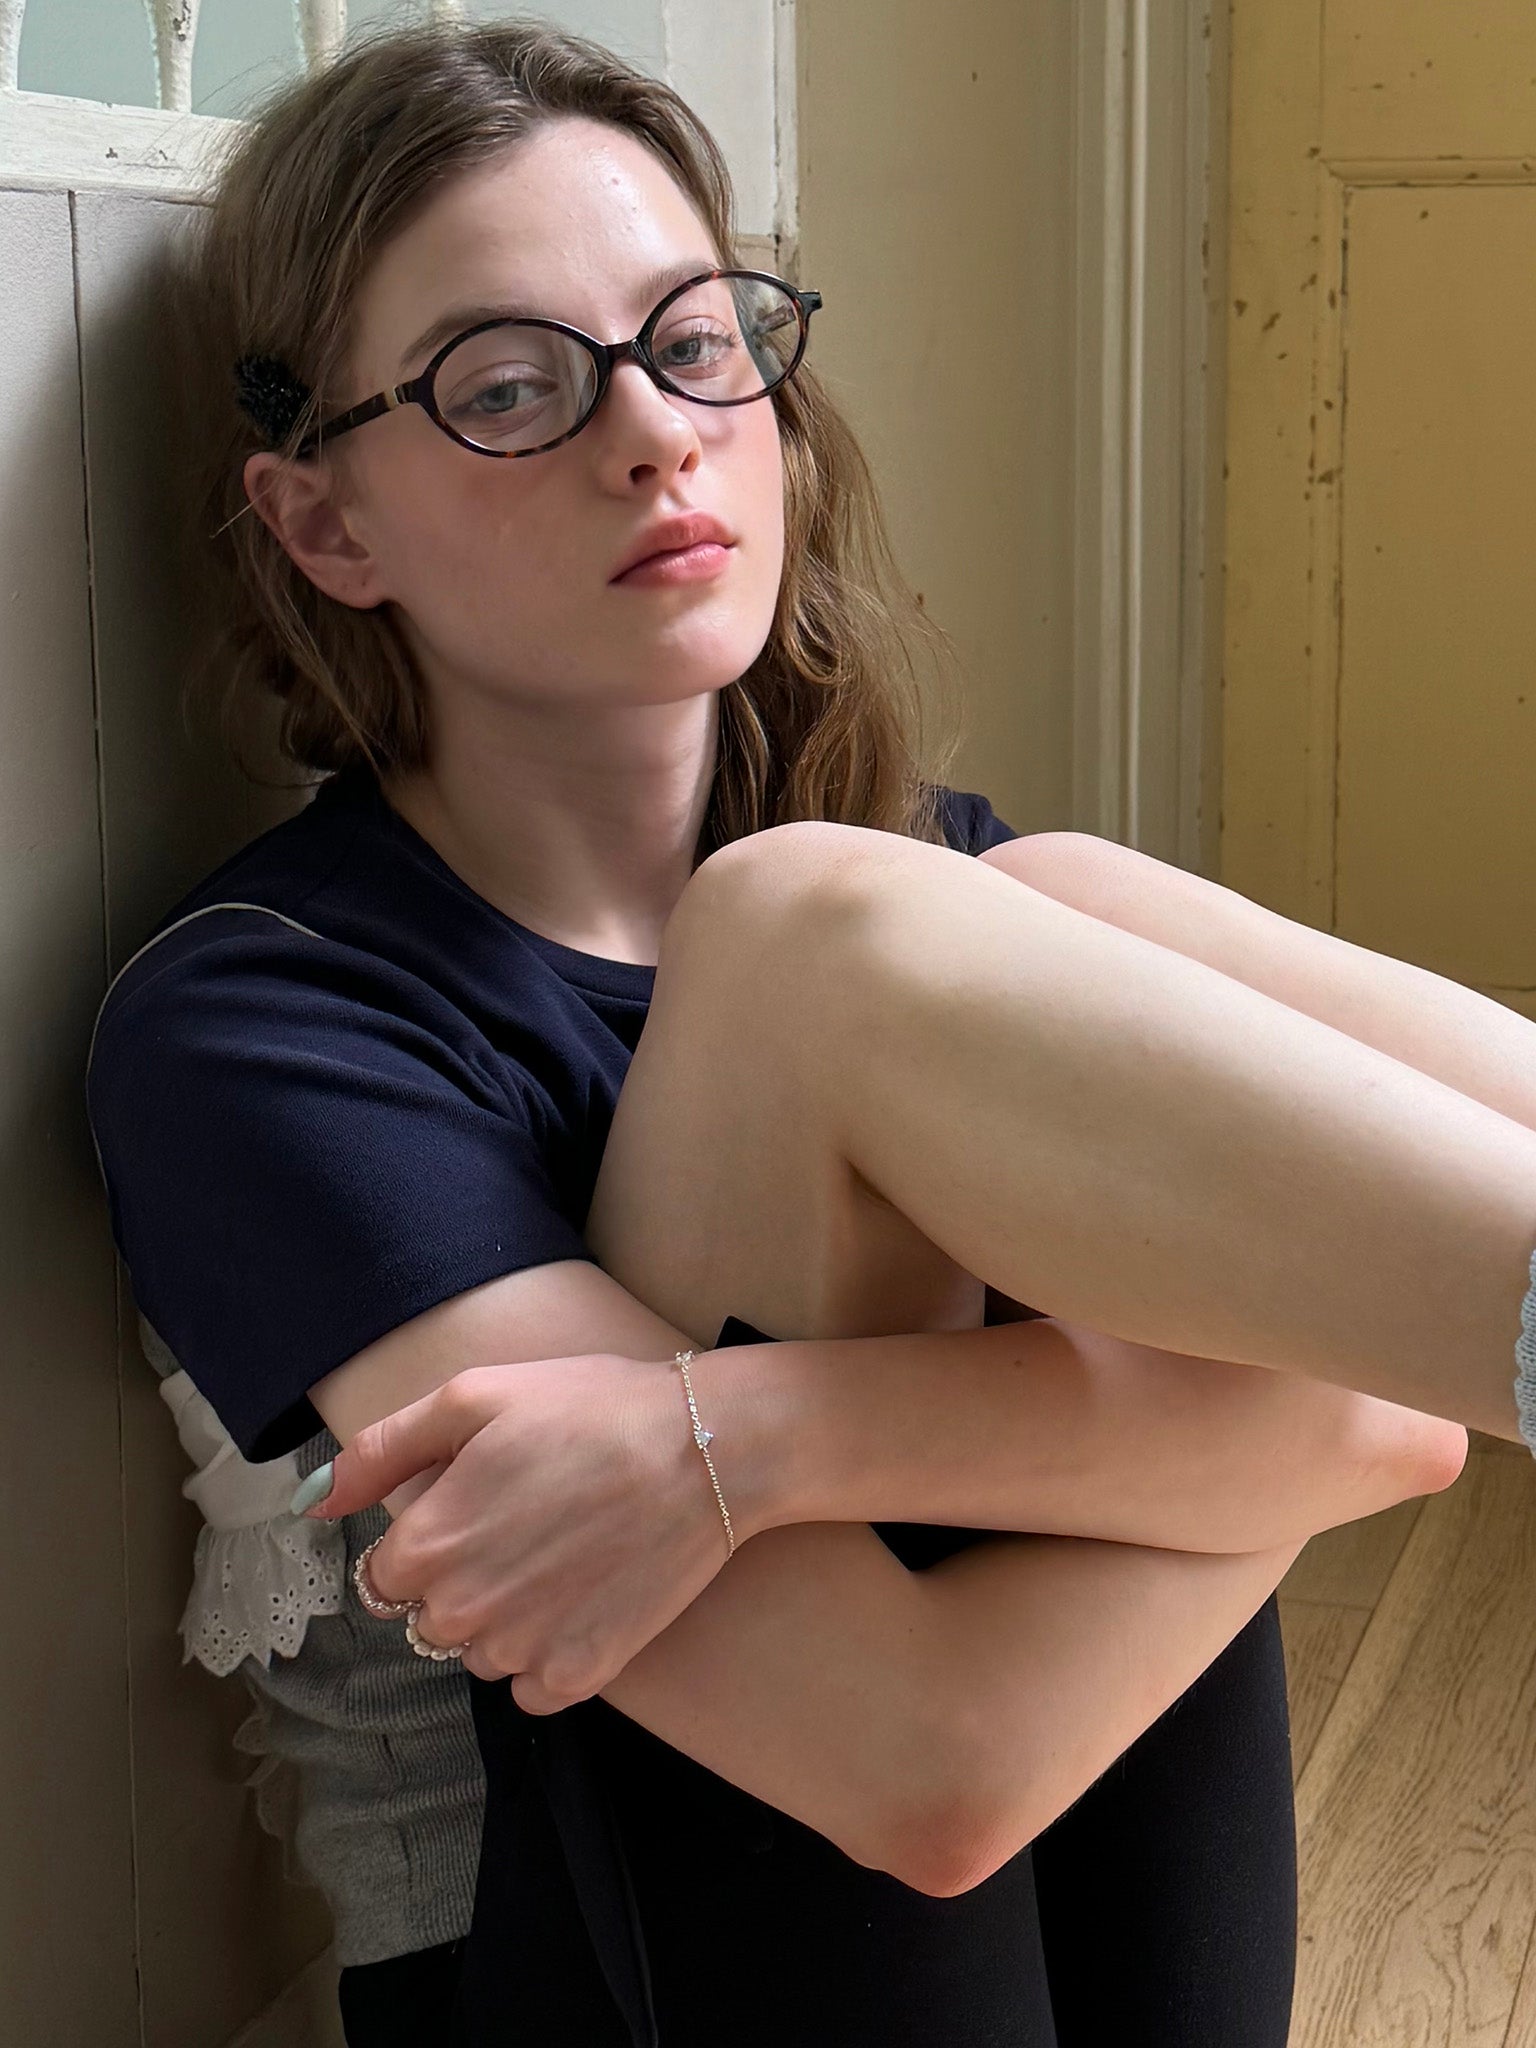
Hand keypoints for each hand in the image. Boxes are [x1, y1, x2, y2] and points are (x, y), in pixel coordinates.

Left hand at [308, 1353, 750, 1714]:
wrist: (706, 1448)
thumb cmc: (590, 1409)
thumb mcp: (476, 1396)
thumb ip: (383, 1450)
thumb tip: (313, 1501)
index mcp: (427, 1543)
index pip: (384, 1575)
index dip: (429, 1538)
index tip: (479, 1505)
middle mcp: (462, 1611)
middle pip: (431, 1617)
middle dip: (465, 1577)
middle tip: (530, 1520)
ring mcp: (523, 1649)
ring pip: (482, 1652)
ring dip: (507, 1617)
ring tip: (566, 1550)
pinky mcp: (581, 1675)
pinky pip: (533, 1687)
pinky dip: (550, 1653)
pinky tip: (586, 1595)